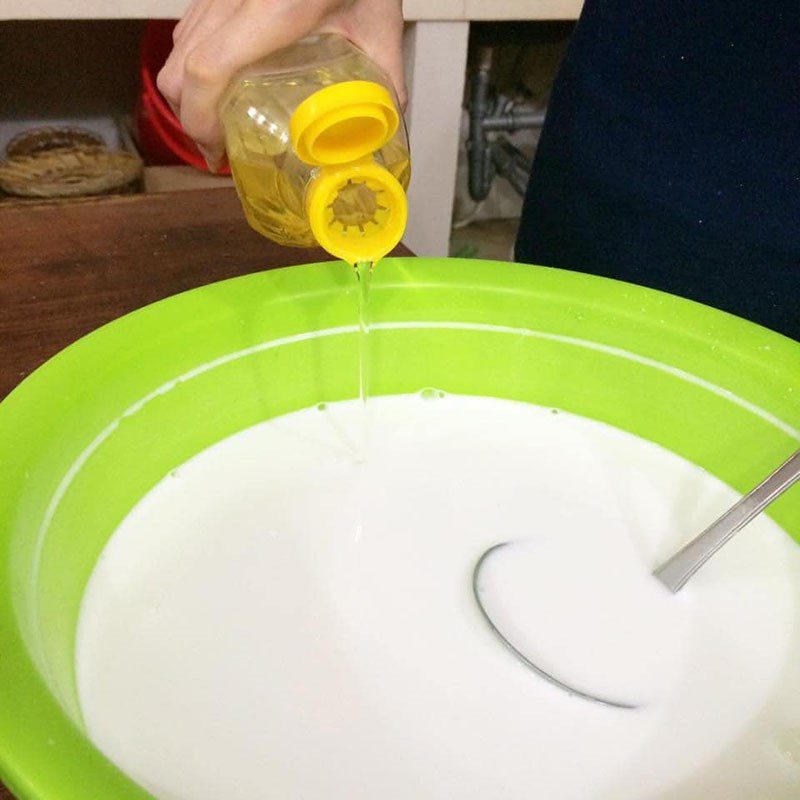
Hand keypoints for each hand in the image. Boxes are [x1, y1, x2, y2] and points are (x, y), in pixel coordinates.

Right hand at [157, 0, 405, 171]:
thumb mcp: (380, 20)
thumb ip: (385, 75)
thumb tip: (386, 122)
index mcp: (275, 9)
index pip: (209, 69)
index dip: (200, 118)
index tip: (215, 149)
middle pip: (179, 66)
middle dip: (187, 116)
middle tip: (215, 148)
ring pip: (174, 46)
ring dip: (185, 92)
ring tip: (214, 122)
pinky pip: (186, 26)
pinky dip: (189, 62)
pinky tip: (217, 83)